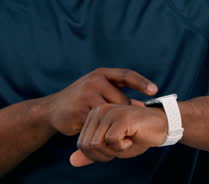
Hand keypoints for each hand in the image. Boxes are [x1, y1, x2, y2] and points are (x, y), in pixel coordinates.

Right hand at [42, 67, 157, 136]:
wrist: (52, 110)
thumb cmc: (81, 100)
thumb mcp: (98, 91)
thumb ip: (117, 95)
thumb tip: (144, 106)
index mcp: (101, 74)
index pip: (126, 75)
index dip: (142, 83)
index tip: (155, 91)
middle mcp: (94, 81)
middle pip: (122, 100)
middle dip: (124, 113)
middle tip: (125, 124)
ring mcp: (87, 95)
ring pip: (112, 113)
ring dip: (114, 123)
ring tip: (113, 129)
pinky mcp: (81, 111)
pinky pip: (101, 123)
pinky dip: (104, 130)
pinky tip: (103, 134)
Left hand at [69, 99, 168, 166]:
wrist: (161, 127)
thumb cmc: (136, 136)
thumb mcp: (111, 148)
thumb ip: (92, 153)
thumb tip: (72, 162)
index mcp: (94, 116)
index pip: (82, 144)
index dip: (97, 155)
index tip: (114, 148)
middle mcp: (99, 110)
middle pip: (88, 145)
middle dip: (104, 154)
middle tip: (121, 145)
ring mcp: (109, 112)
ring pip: (97, 144)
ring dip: (114, 150)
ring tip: (126, 140)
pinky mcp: (120, 117)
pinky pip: (112, 141)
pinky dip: (123, 146)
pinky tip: (133, 136)